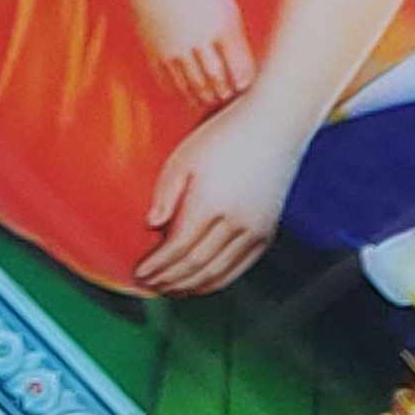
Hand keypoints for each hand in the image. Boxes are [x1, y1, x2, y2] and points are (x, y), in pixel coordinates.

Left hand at [135, 94, 310, 296]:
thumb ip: (165, 193)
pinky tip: (200, 284)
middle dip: (169, 280)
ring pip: (218, 273)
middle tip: (149, 286)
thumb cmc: (224, 135)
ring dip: (191, 286)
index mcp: (210, 202)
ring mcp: (255, 229)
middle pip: (196, 265)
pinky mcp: (267, 232)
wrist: (274, 125)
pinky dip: (218, 281)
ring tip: (170, 290)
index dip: (157, 265)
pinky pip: (240, 268)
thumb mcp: (185, 156)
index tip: (139, 272)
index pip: (177, 248)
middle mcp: (235, 222)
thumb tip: (151, 226)